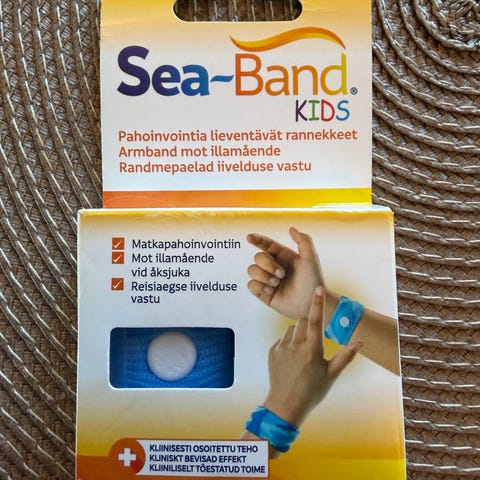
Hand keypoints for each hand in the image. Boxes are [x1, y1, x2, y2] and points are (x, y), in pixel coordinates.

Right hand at [247, 227, 323, 319]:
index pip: (266, 244)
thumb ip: (303, 241)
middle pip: (258, 257)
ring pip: (251, 270)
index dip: (256, 239)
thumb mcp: (311, 258)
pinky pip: (251, 285)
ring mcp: (267, 280)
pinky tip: (271, 291)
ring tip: (276, 284)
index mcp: (282, 256)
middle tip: (281, 274)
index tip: (249, 237)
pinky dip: (260, 287)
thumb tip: (291, 228)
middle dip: (268, 265)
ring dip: (263, 276)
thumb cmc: (313, 281)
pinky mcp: (263, 293)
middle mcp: (273, 266)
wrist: (311, 303)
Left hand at [262, 286, 362, 426]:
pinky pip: (282, 339)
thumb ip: (346, 357)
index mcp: (312, 351)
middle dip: (309, 324)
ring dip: (298, 334)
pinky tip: (292, 360)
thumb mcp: (332, 376)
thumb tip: (360, 342)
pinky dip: (288, 343)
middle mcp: (295, 346)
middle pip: (302, 321)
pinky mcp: (272, 352)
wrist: (285, 406)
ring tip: (303, 353)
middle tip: (314, 342)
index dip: (317, 303)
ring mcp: (281, 348)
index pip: (315, 321)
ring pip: (291, 329)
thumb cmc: (312, 392)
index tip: (318, 288)